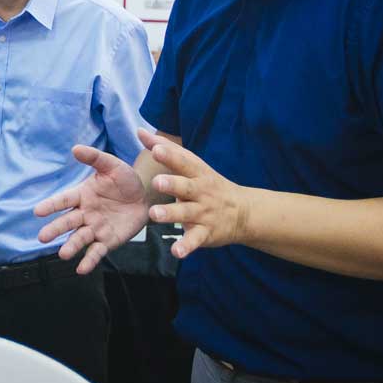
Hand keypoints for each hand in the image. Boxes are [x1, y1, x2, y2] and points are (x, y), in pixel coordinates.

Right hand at [35, 140, 149, 274]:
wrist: (145, 196)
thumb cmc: (125, 180)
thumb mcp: (112, 166)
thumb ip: (95, 158)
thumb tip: (75, 148)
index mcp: (82, 195)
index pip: (63, 200)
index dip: (51, 205)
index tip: (37, 211)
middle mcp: (84, 213)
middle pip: (68, 222)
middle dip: (55, 229)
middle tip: (42, 237)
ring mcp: (95, 229)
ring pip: (79, 238)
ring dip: (70, 246)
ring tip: (62, 254)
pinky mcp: (107, 241)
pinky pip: (96, 251)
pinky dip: (89, 261)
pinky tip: (81, 269)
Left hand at [138, 129, 252, 261]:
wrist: (243, 212)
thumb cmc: (207, 185)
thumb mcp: (192, 165)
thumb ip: (165, 149)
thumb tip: (140, 131)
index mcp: (197, 173)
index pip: (183, 161)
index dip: (169, 155)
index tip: (155, 148)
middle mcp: (201, 192)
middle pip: (185, 186)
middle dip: (172, 184)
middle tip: (157, 182)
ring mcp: (204, 213)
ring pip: (186, 213)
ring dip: (171, 214)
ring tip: (155, 215)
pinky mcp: (205, 233)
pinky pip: (195, 240)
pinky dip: (186, 246)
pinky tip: (176, 251)